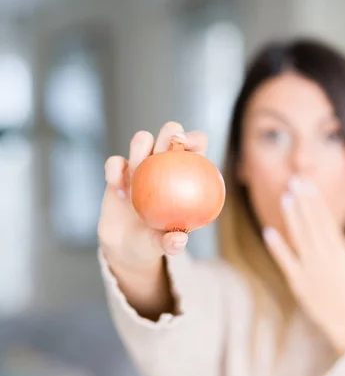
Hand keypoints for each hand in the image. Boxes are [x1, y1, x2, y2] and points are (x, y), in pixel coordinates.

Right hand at [98, 122, 207, 274]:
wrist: (127, 244)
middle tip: (163, 152)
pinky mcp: (119, 170)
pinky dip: (115, 173)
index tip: (188, 149)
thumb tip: (178, 241)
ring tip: (136, 179)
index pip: (197, 144)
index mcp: (186, 172)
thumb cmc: (155, 240)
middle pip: (171, 131)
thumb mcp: (165, 244)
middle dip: (169, 133)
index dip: (196, 139)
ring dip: (140, 153)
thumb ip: (171, 242)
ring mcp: (141, 162)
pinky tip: (119, 192)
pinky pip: (115, 161)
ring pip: (142, 139)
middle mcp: (165, 161)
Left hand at [263, 177, 344, 353]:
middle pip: (311, 224)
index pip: (326, 220)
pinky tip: (269, 231)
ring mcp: (309, 270)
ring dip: (291, 217)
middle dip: (302, 202)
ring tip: (285, 197)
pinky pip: (285, 261)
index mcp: (340, 253)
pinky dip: (277, 247)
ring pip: (298, 238)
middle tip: (294, 181)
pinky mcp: (297, 283)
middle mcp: (324, 258)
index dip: (316, 201)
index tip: (309, 185)